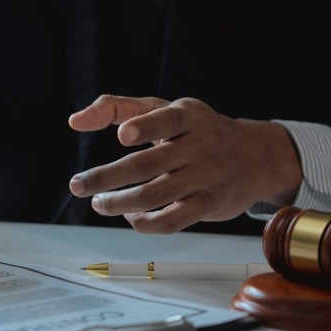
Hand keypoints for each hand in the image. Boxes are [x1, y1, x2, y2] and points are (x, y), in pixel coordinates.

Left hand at [67, 95, 301, 233]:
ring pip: (154, 196)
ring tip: (99, 202)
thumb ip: (117, 108)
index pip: (168, 120)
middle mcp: (202, 144)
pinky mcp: (209, 205)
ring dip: (117, 203)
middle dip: (106, 177)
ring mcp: (207, 176)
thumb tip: (75, 121)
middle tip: (78, 184)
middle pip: (147, 165)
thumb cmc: (193, 130)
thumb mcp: (162, 108)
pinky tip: (130, 215)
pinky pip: (170, 221)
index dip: (146, 127)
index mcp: (189, 115)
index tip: (123, 135)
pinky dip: (143, 223)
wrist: (255, 157)